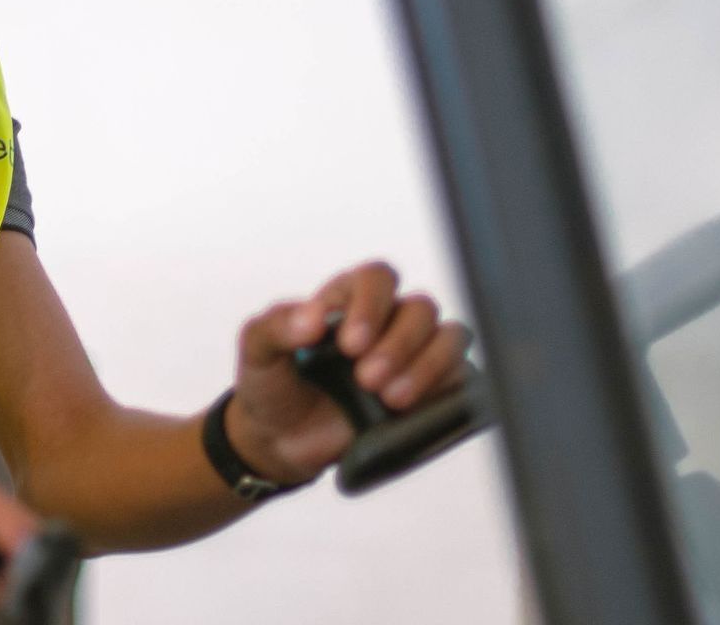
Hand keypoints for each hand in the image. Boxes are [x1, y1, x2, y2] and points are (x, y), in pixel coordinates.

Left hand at [223, 263, 469, 486]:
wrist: (279, 440)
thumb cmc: (273, 383)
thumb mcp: (257, 348)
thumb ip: (276, 325)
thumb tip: (312, 320)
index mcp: (349, 298)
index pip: (377, 279)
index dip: (369, 305)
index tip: (347, 343)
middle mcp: (388, 320)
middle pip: (420, 308)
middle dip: (398, 343)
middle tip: (366, 378)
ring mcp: (414, 355)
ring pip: (450, 337)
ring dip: (425, 365)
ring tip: (389, 398)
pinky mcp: (431, 392)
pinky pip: (461, 377)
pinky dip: (443, 388)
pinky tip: (410, 407)